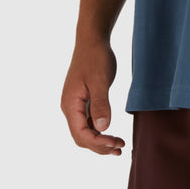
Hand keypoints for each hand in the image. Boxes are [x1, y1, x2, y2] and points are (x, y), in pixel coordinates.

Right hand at [61, 38, 124, 154]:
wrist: (92, 40)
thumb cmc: (95, 57)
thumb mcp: (100, 80)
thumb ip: (101, 104)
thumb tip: (102, 128)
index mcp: (70, 104)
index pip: (80, 134)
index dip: (97, 143)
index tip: (115, 143)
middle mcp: (70, 108)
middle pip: (81, 137)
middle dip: (99, 146)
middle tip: (119, 148)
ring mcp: (76, 105)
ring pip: (85, 131)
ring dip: (100, 141)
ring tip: (119, 146)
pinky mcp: (83, 101)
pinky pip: (89, 122)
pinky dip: (100, 131)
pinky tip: (111, 133)